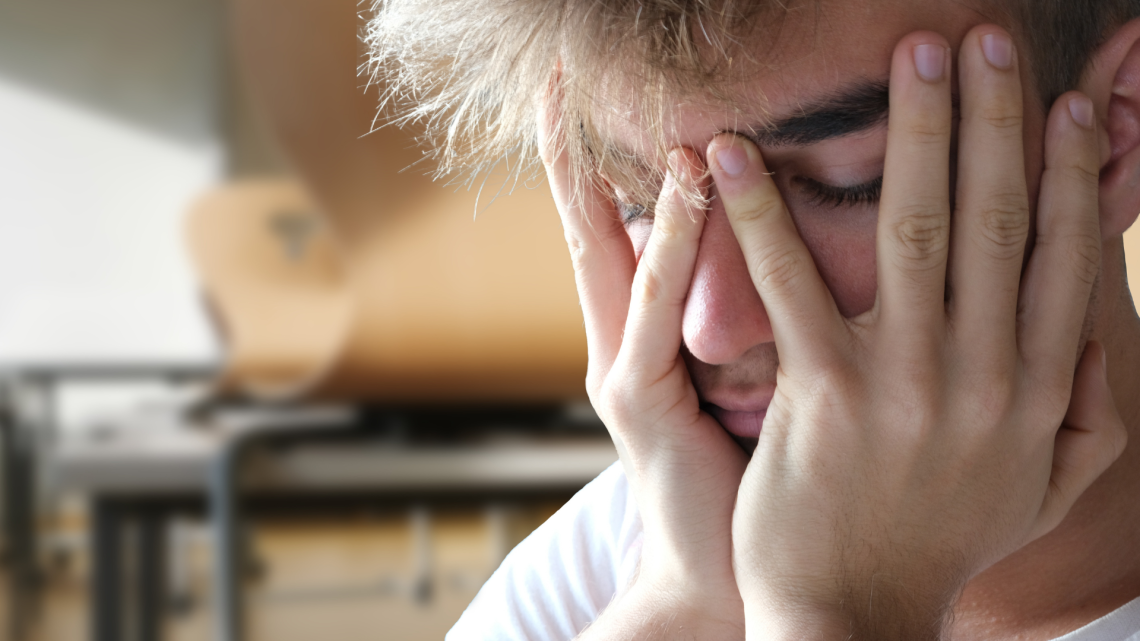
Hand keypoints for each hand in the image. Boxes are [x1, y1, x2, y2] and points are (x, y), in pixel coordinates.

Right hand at [538, 98, 746, 635]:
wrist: (722, 577)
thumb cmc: (746, 478)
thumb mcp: (747, 383)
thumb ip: (747, 319)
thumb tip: (785, 248)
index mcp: (644, 337)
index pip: (624, 232)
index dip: (605, 163)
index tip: (589, 96)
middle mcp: (620, 345)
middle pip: (590, 231)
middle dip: (571, 155)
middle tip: (558, 79)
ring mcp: (621, 374)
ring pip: (622, 258)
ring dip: (638, 176)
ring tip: (634, 105)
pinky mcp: (640, 407)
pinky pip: (658, 312)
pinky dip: (673, 244)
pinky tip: (693, 186)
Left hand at [708, 27, 1127, 639]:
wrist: (856, 617)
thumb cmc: (940, 543)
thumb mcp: (1039, 490)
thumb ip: (1086, 413)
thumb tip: (1103, 336)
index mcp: (1039, 391)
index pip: (1065, 257)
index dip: (1067, 172)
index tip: (1063, 101)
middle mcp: (986, 378)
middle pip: (1000, 220)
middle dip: (994, 120)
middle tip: (983, 38)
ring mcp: (906, 385)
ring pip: (918, 233)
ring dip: (914, 136)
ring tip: (908, 57)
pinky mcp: (825, 397)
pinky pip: (793, 285)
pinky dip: (761, 214)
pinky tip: (731, 156)